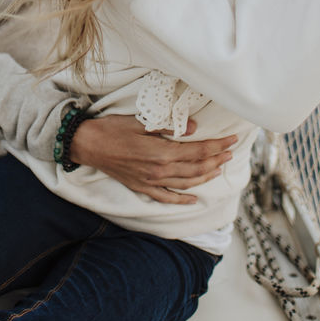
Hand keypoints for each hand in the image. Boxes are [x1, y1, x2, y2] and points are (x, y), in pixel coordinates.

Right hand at [68, 115, 236, 204]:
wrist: (88, 145)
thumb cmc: (113, 129)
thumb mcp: (141, 121)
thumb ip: (169, 126)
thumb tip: (193, 128)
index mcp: (161, 152)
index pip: (197, 151)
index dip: (216, 146)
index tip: (231, 140)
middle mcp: (159, 170)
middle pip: (196, 168)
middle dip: (216, 160)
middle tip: (230, 153)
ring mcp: (151, 182)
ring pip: (186, 183)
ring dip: (205, 177)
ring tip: (219, 169)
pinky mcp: (143, 187)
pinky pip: (167, 197)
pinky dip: (182, 199)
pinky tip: (194, 198)